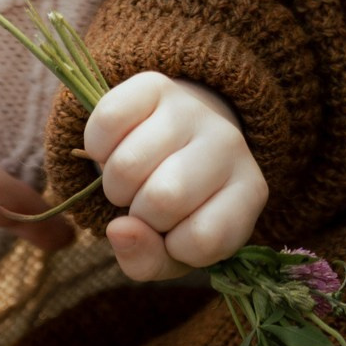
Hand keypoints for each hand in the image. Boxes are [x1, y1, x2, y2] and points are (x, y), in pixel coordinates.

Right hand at [84, 73, 267, 280]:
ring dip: (113, 185)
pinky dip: (97, 148)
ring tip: (130, 182)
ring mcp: (193, 111)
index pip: (204, 239)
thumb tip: (118, 230)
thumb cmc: (177, 211)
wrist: (176, 144)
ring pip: (129, 164)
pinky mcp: (155, 84)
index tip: (175, 236)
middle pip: (165, 198)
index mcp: (249, 193)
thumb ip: (146, 260)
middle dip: (139, 215)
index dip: (174, 248)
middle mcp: (230, 145)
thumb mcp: (171, 251)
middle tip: (145, 206)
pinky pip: (108, 121)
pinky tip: (113, 151)